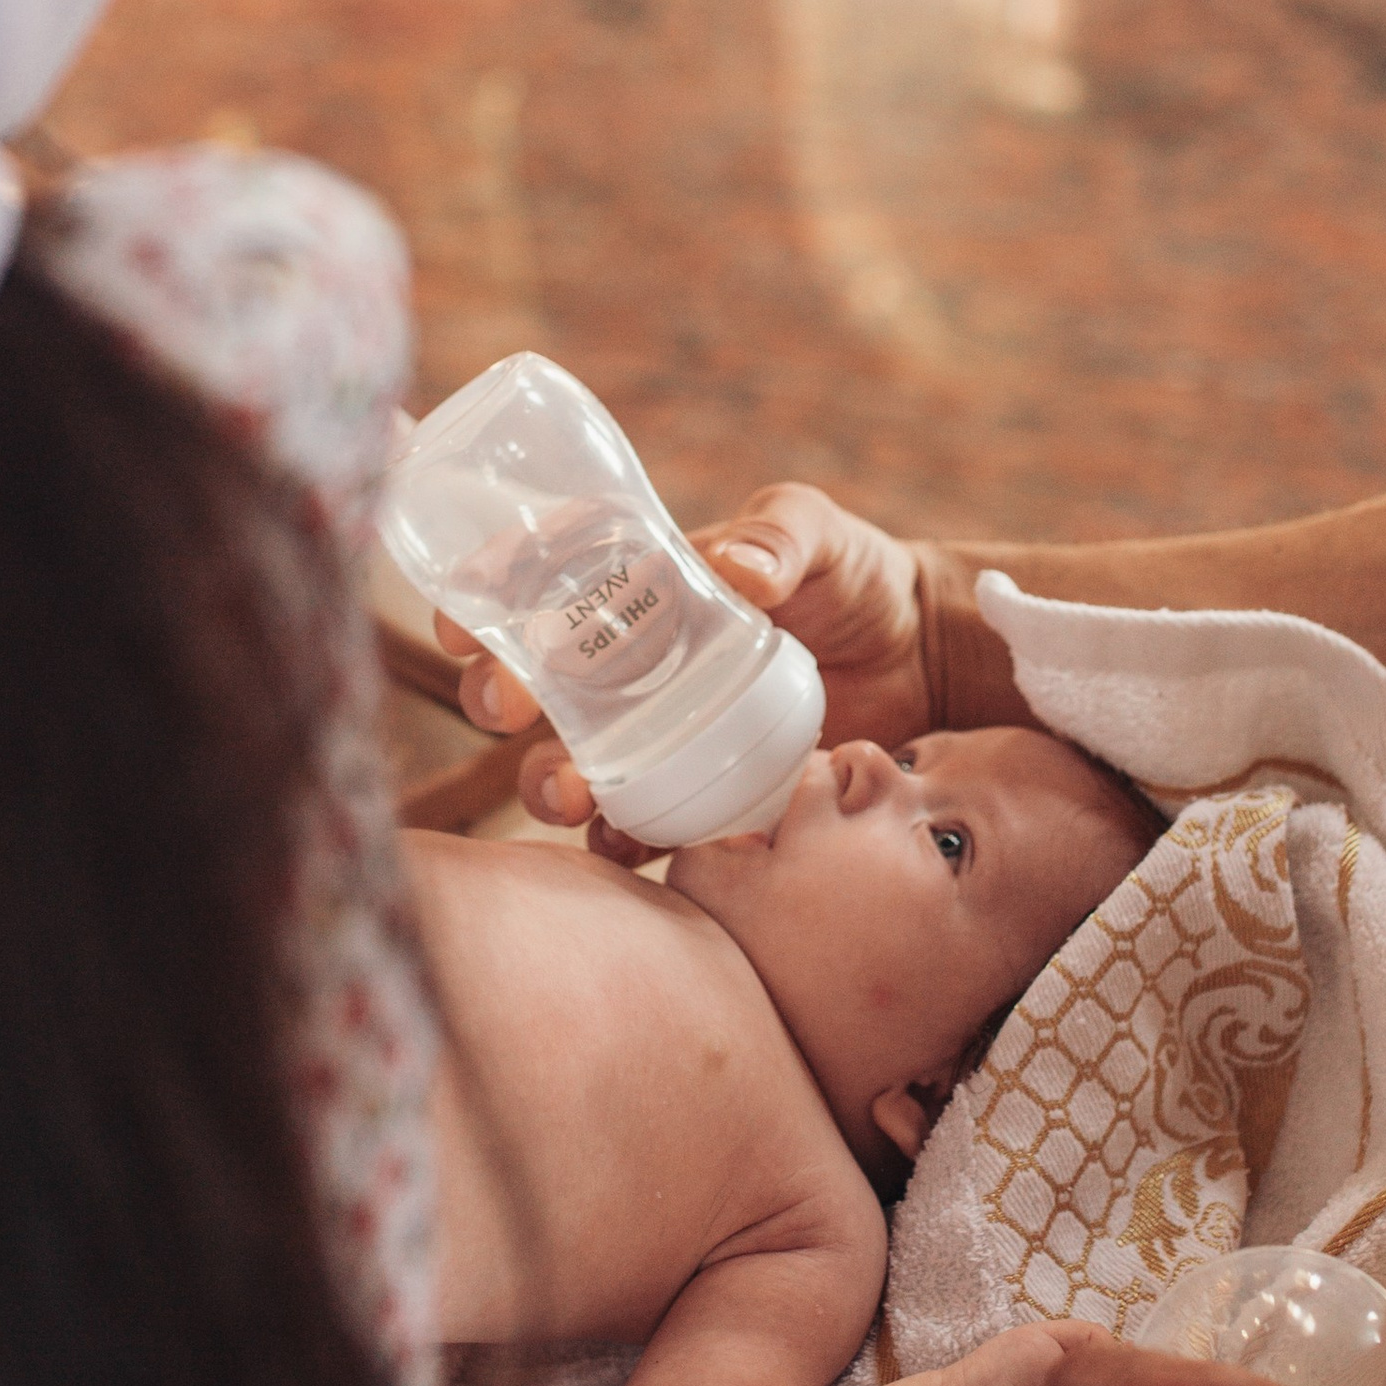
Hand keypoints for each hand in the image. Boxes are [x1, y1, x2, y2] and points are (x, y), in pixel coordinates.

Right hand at [437, 481, 932, 853]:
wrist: (924, 662)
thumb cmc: (857, 577)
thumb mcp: (819, 534)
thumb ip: (780, 537)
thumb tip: (740, 573)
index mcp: (637, 587)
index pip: (537, 583)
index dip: (481, 600)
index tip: (461, 620)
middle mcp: (629, 666)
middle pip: (535, 686)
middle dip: (498, 696)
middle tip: (505, 706)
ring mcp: (658, 736)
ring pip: (572, 765)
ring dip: (549, 783)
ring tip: (566, 797)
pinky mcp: (697, 796)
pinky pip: (641, 827)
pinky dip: (625, 842)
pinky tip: (627, 850)